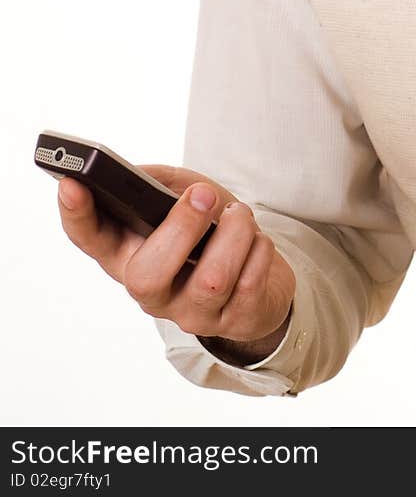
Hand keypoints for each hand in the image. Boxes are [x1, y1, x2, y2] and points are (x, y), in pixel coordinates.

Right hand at [57, 164, 295, 352]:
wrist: (261, 276)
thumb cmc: (211, 230)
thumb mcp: (182, 196)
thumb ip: (156, 182)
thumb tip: (133, 174)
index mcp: (129, 254)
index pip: (89, 239)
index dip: (76, 214)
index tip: (72, 182)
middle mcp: (153, 291)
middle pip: (147, 277)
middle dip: (181, 229)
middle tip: (202, 196)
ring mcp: (191, 313)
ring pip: (211, 280)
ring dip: (235, 234)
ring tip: (240, 215)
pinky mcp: (233, 323)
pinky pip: (249, 285)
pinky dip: (260, 251)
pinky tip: (257, 241)